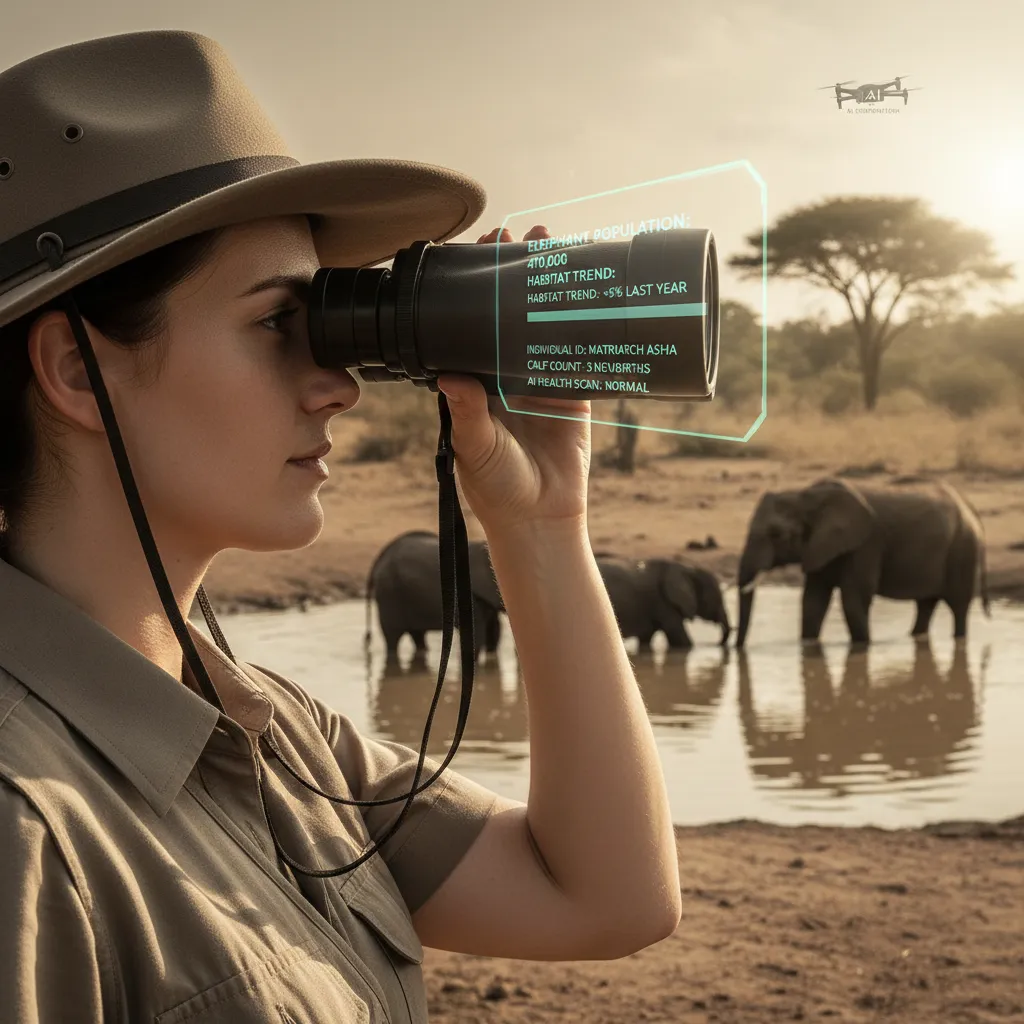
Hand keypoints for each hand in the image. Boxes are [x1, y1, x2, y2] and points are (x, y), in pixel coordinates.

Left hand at [435, 225, 590, 535]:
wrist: (540, 517)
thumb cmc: (497, 487)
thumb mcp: (476, 449)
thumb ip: (468, 414)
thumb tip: (451, 377)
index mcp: (476, 380)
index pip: (472, 322)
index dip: (477, 287)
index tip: (480, 250)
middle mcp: (507, 373)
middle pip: (510, 311)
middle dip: (516, 272)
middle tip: (521, 234)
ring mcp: (542, 379)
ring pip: (546, 322)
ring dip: (550, 286)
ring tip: (555, 244)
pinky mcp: (575, 392)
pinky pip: (582, 350)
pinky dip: (587, 321)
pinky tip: (591, 288)